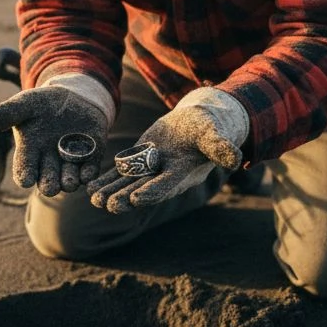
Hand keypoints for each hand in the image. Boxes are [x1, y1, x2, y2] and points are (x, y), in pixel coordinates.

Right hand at [0, 86, 106, 195]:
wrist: (71, 96)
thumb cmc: (41, 104)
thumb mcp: (23, 105)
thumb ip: (4, 114)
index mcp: (29, 153)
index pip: (24, 170)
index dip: (25, 176)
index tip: (25, 180)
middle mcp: (49, 162)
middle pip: (47, 180)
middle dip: (49, 184)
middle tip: (50, 187)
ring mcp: (70, 161)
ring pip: (69, 179)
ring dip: (69, 181)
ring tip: (69, 182)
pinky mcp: (90, 156)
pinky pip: (89, 169)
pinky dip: (89, 173)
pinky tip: (88, 173)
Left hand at [86, 104, 242, 212]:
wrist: (200, 121)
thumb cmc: (210, 126)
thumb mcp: (213, 133)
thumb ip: (220, 146)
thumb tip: (236, 159)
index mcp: (183, 173)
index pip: (166, 186)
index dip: (151, 192)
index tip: (136, 199)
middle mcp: (165, 176)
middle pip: (143, 189)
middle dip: (125, 197)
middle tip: (107, 205)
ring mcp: (151, 170)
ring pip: (129, 183)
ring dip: (112, 191)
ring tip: (94, 199)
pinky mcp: (141, 161)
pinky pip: (121, 173)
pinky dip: (107, 179)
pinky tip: (90, 186)